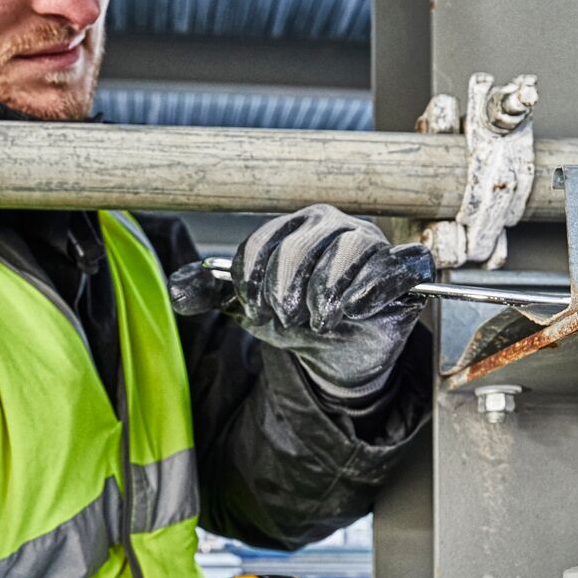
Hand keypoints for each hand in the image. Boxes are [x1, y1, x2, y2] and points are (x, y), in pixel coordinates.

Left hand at [169, 204, 431, 398]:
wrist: (337, 352)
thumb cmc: (298, 317)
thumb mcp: (251, 308)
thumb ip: (213, 294)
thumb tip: (178, 289)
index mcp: (292, 227)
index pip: (264, 242)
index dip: (253, 281)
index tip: (257, 310)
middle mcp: (332, 225)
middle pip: (302, 244)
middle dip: (286, 289)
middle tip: (287, 317)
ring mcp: (370, 243)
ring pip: (350, 250)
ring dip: (326, 292)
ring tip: (320, 320)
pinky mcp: (400, 270)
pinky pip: (391, 266)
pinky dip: (367, 290)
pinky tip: (351, 311)